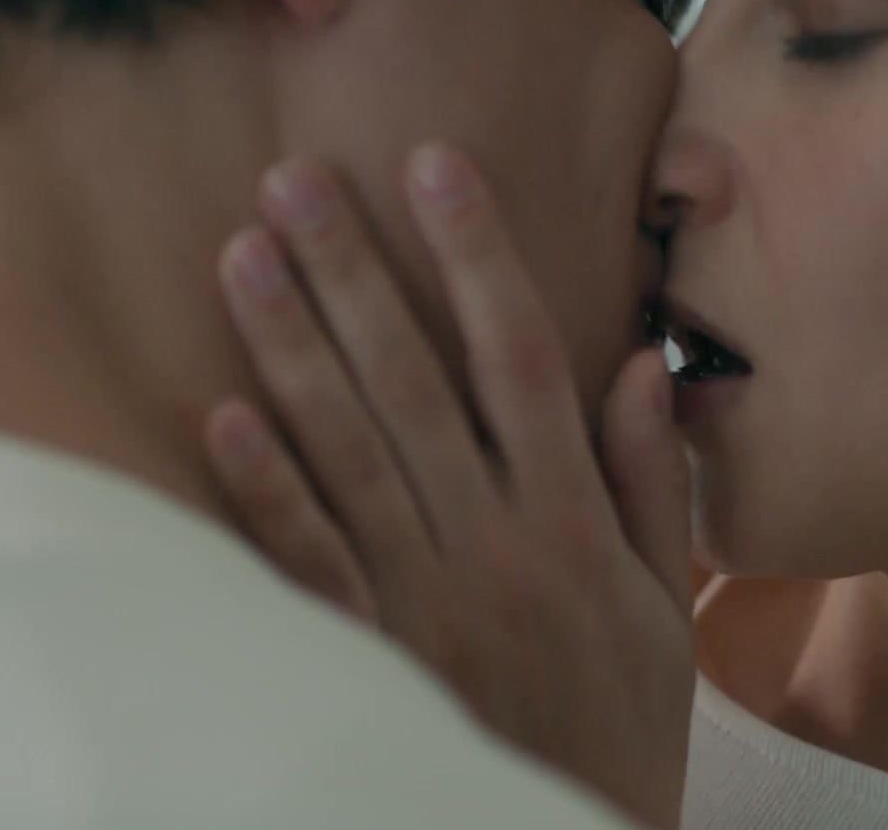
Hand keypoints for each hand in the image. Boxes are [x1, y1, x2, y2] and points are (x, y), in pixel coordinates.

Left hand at [203, 146, 694, 828]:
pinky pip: (308, 562)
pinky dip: (265, 490)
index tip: (437, 167)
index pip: (523, 357)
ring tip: (245, 256)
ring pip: (349, 450)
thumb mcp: (667, 608)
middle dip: (355, 271)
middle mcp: (490, 540)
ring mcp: (420, 596)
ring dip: (294, 349)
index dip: (478, 255)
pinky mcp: (364, 653)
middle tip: (295, 179)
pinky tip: (220, 414)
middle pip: (415, 382)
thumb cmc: (619, 721)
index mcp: (568, 519)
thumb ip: (650, 481)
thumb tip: (641, 363)